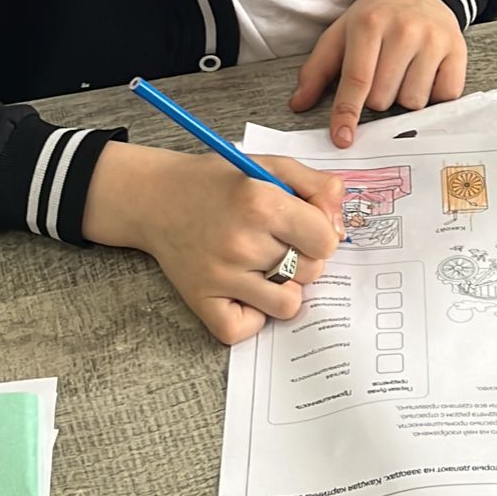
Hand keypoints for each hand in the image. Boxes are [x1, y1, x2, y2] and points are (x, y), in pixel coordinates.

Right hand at [84, 143, 343, 344]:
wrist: (156, 198)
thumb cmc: (221, 182)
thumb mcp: (273, 166)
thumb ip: (318, 188)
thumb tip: (340, 226)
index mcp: (262, 204)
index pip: (326, 240)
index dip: (322, 233)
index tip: (305, 226)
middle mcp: (241, 243)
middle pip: (312, 272)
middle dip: (305, 257)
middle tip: (278, 241)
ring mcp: (220, 277)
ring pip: (288, 304)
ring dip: (285, 287)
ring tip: (263, 264)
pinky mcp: (201, 301)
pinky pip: (247, 328)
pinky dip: (252, 315)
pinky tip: (244, 289)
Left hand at [290, 0, 468, 146]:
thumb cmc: (377, 15)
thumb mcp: (342, 32)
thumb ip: (318, 69)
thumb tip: (299, 104)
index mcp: (369, 25)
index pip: (357, 80)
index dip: (347, 113)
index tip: (343, 138)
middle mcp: (404, 31)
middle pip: (384, 98)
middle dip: (377, 98)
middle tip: (382, 74)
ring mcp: (434, 41)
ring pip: (413, 102)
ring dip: (404, 98)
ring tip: (404, 73)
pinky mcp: (457, 51)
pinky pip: (443, 96)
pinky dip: (433, 95)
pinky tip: (426, 75)